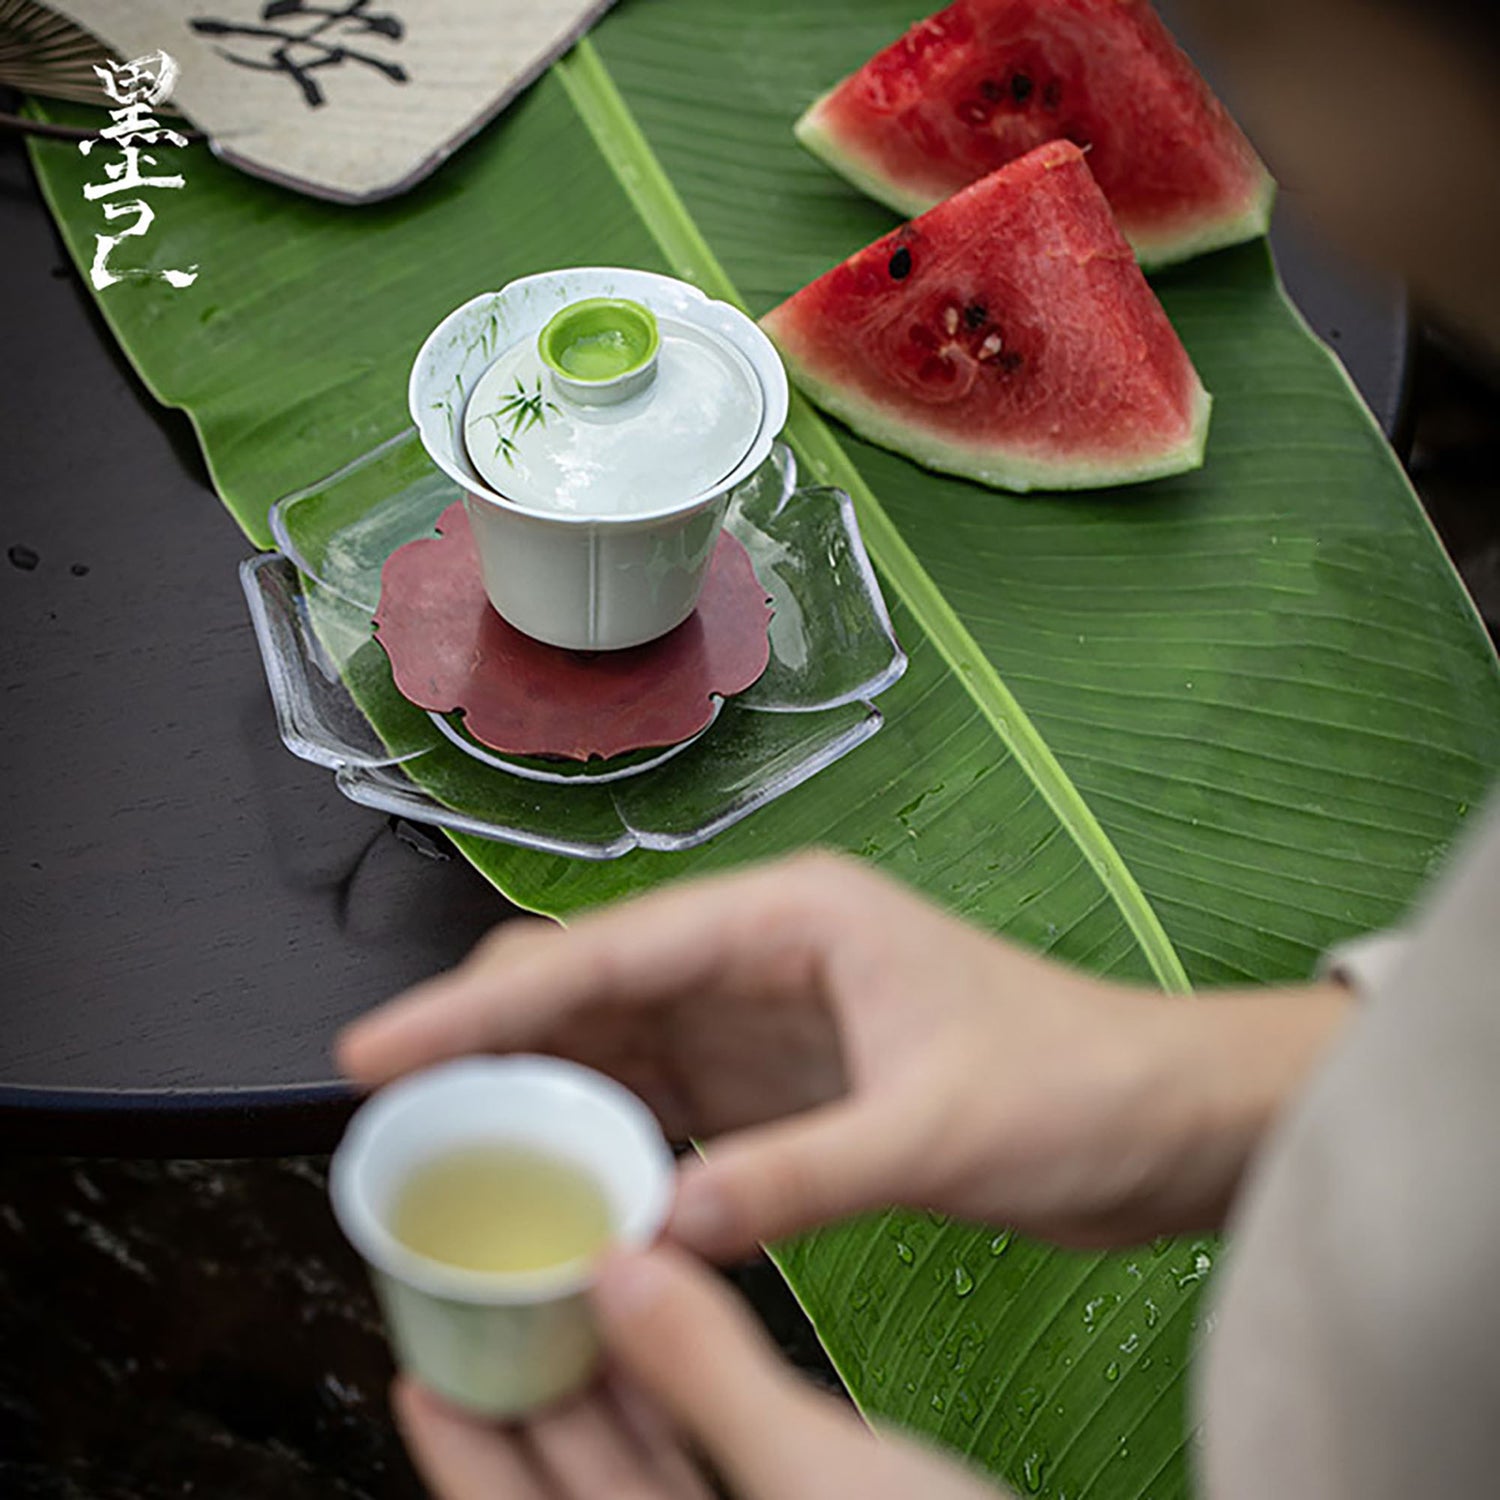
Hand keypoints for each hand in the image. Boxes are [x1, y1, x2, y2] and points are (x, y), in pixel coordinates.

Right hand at [340, 853, 1349, 1252]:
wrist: (1168, 1120)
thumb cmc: (1080, 1084)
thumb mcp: (936, 1130)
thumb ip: (795, 1177)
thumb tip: (655, 1230)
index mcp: (794, 918)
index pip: (610, 950)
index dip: (484, 999)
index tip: (381, 1045)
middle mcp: (766, 955)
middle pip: (592, 986)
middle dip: (489, 1039)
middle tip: (391, 1110)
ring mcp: (769, 1022)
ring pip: (616, 1047)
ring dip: (537, 1094)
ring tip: (445, 1151)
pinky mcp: (784, 1088)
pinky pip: (666, 1108)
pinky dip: (606, 1142)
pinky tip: (555, 1184)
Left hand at [394, 1244, 1005, 1499]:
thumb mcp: (818, 1481)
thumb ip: (706, 1377)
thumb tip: (622, 1275)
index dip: (459, 1442)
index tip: (423, 1359)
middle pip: (571, 1483)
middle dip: (536, 1389)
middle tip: (499, 1294)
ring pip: (643, 1465)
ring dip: (612, 1384)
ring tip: (577, 1292)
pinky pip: (710, 1454)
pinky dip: (687, 1394)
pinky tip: (681, 1328)